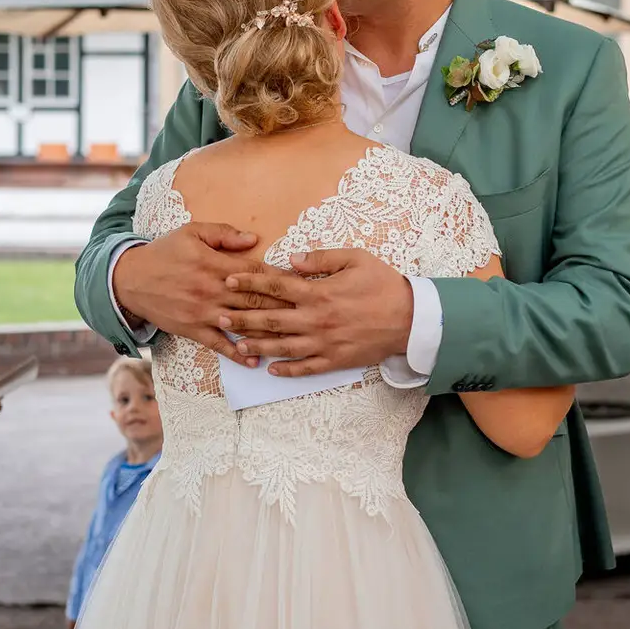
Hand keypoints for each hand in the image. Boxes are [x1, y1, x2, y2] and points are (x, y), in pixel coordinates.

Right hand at [112, 223, 286, 363]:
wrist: (130, 280)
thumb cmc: (164, 252)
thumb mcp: (192, 233)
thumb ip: (224, 234)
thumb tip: (253, 239)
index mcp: (215, 264)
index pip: (256, 273)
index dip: (281, 279)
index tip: (303, 284)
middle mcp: (212, 290)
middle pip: (254, 300)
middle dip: (283, 308)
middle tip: (309, 314)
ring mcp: (203, 312)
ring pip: (241, 324)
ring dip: (267, 333)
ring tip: (293, 340)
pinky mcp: (193, 329)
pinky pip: (219, 344)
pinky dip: (237, 353)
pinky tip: (255, 359)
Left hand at [220, 247, 413, 376]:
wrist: (411, 318)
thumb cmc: (384, 284)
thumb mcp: (356, 259)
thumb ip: (321, 258)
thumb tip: (291, 259)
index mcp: (319, 293)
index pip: (276, 287)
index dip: (249, 283)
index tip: (229, 280)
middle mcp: (316, 320)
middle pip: (270, 320)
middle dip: (242, 318)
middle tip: (219, 316)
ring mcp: (324, 343)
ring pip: (282, 347)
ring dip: (257, 346)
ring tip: (237, 344)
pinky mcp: (335, 360)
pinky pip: (305, 368)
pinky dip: (286, 370)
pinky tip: (270, 369)